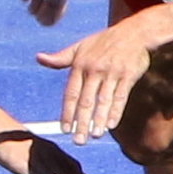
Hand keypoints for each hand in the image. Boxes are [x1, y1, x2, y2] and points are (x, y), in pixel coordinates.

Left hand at [36, 21, 155, 144]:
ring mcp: (112, 73)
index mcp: (80, 65)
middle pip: (86, 101)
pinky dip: (116, 111)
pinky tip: (111, 125)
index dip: (67, 112)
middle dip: (81, 123)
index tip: (64, 129)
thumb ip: (60, 58)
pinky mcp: (128, 75)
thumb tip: (39, 58)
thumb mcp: (79, 47)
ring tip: (95, 135)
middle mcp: (94, 70)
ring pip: (103, 101)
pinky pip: (120, 96)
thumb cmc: (103, 41)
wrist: (133, 33)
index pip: (70, 94)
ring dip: (99, 120)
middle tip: (78, 141)